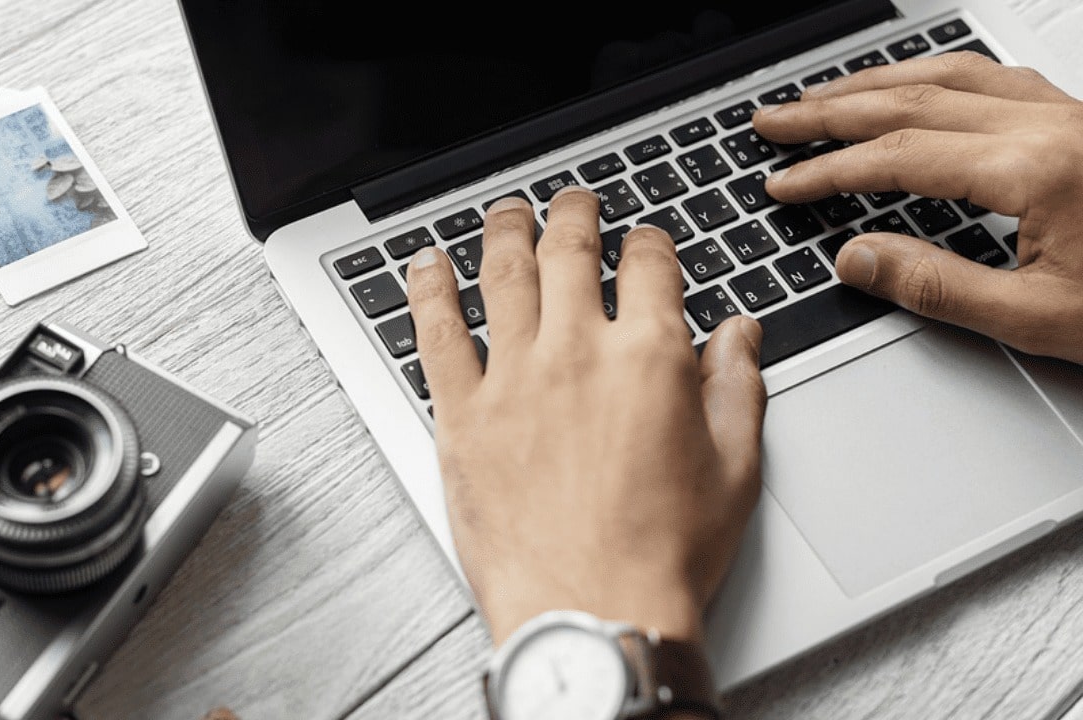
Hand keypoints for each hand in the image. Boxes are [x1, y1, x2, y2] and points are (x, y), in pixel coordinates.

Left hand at [405, 187, 766, 647]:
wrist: (592, 611)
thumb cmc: (662, 554)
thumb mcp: (735, 469)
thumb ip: (738, 387)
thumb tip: (740, 335)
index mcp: (649, 357)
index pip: (648, 265)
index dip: (648, 242)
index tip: (644, 241)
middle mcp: (577, 353)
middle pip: (569, 252)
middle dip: (574, 214)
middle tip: (572, 201)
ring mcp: (513, 379)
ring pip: (503, 276)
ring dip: (504, 232)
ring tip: (506, 213)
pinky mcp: (462, 415)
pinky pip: (436, 333)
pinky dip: (428, 291)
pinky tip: (426, 266)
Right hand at [753, 51, 1082, 362]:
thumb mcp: (1040, 320)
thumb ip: (938, 287)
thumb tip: (859, 258)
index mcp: (1037, 170)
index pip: (900, 158)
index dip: (829, 170)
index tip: (784, 182)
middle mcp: (1052, 125)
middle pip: (913, 97)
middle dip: (831, 110)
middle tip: (775, 121)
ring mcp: (1070, 113)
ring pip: (951, 73)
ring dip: (876, 83)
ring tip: (824, 97)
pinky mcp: (1082, 118)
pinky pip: (993, 74)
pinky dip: (936, 75)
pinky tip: (917, 85)